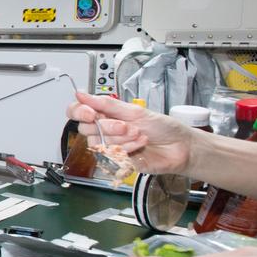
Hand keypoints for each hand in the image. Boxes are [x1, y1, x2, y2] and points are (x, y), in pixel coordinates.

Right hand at [66, 91, 192, 174]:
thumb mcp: (133, 111)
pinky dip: (127, 148)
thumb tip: (82, 94)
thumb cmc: (162, 127)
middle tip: (126, 125)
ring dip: (121, 138)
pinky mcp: (116, 161)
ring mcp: (109, 146)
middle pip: (86, 129)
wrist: (179, 146)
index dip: (79, 112)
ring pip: (98, 143)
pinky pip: (110, 155)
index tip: (91, 113)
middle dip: (108, 126)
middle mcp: (104, 130)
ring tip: (139, 134)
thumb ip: (105, 104)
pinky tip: (140, 145)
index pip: (77, 112)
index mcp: (106, 114)